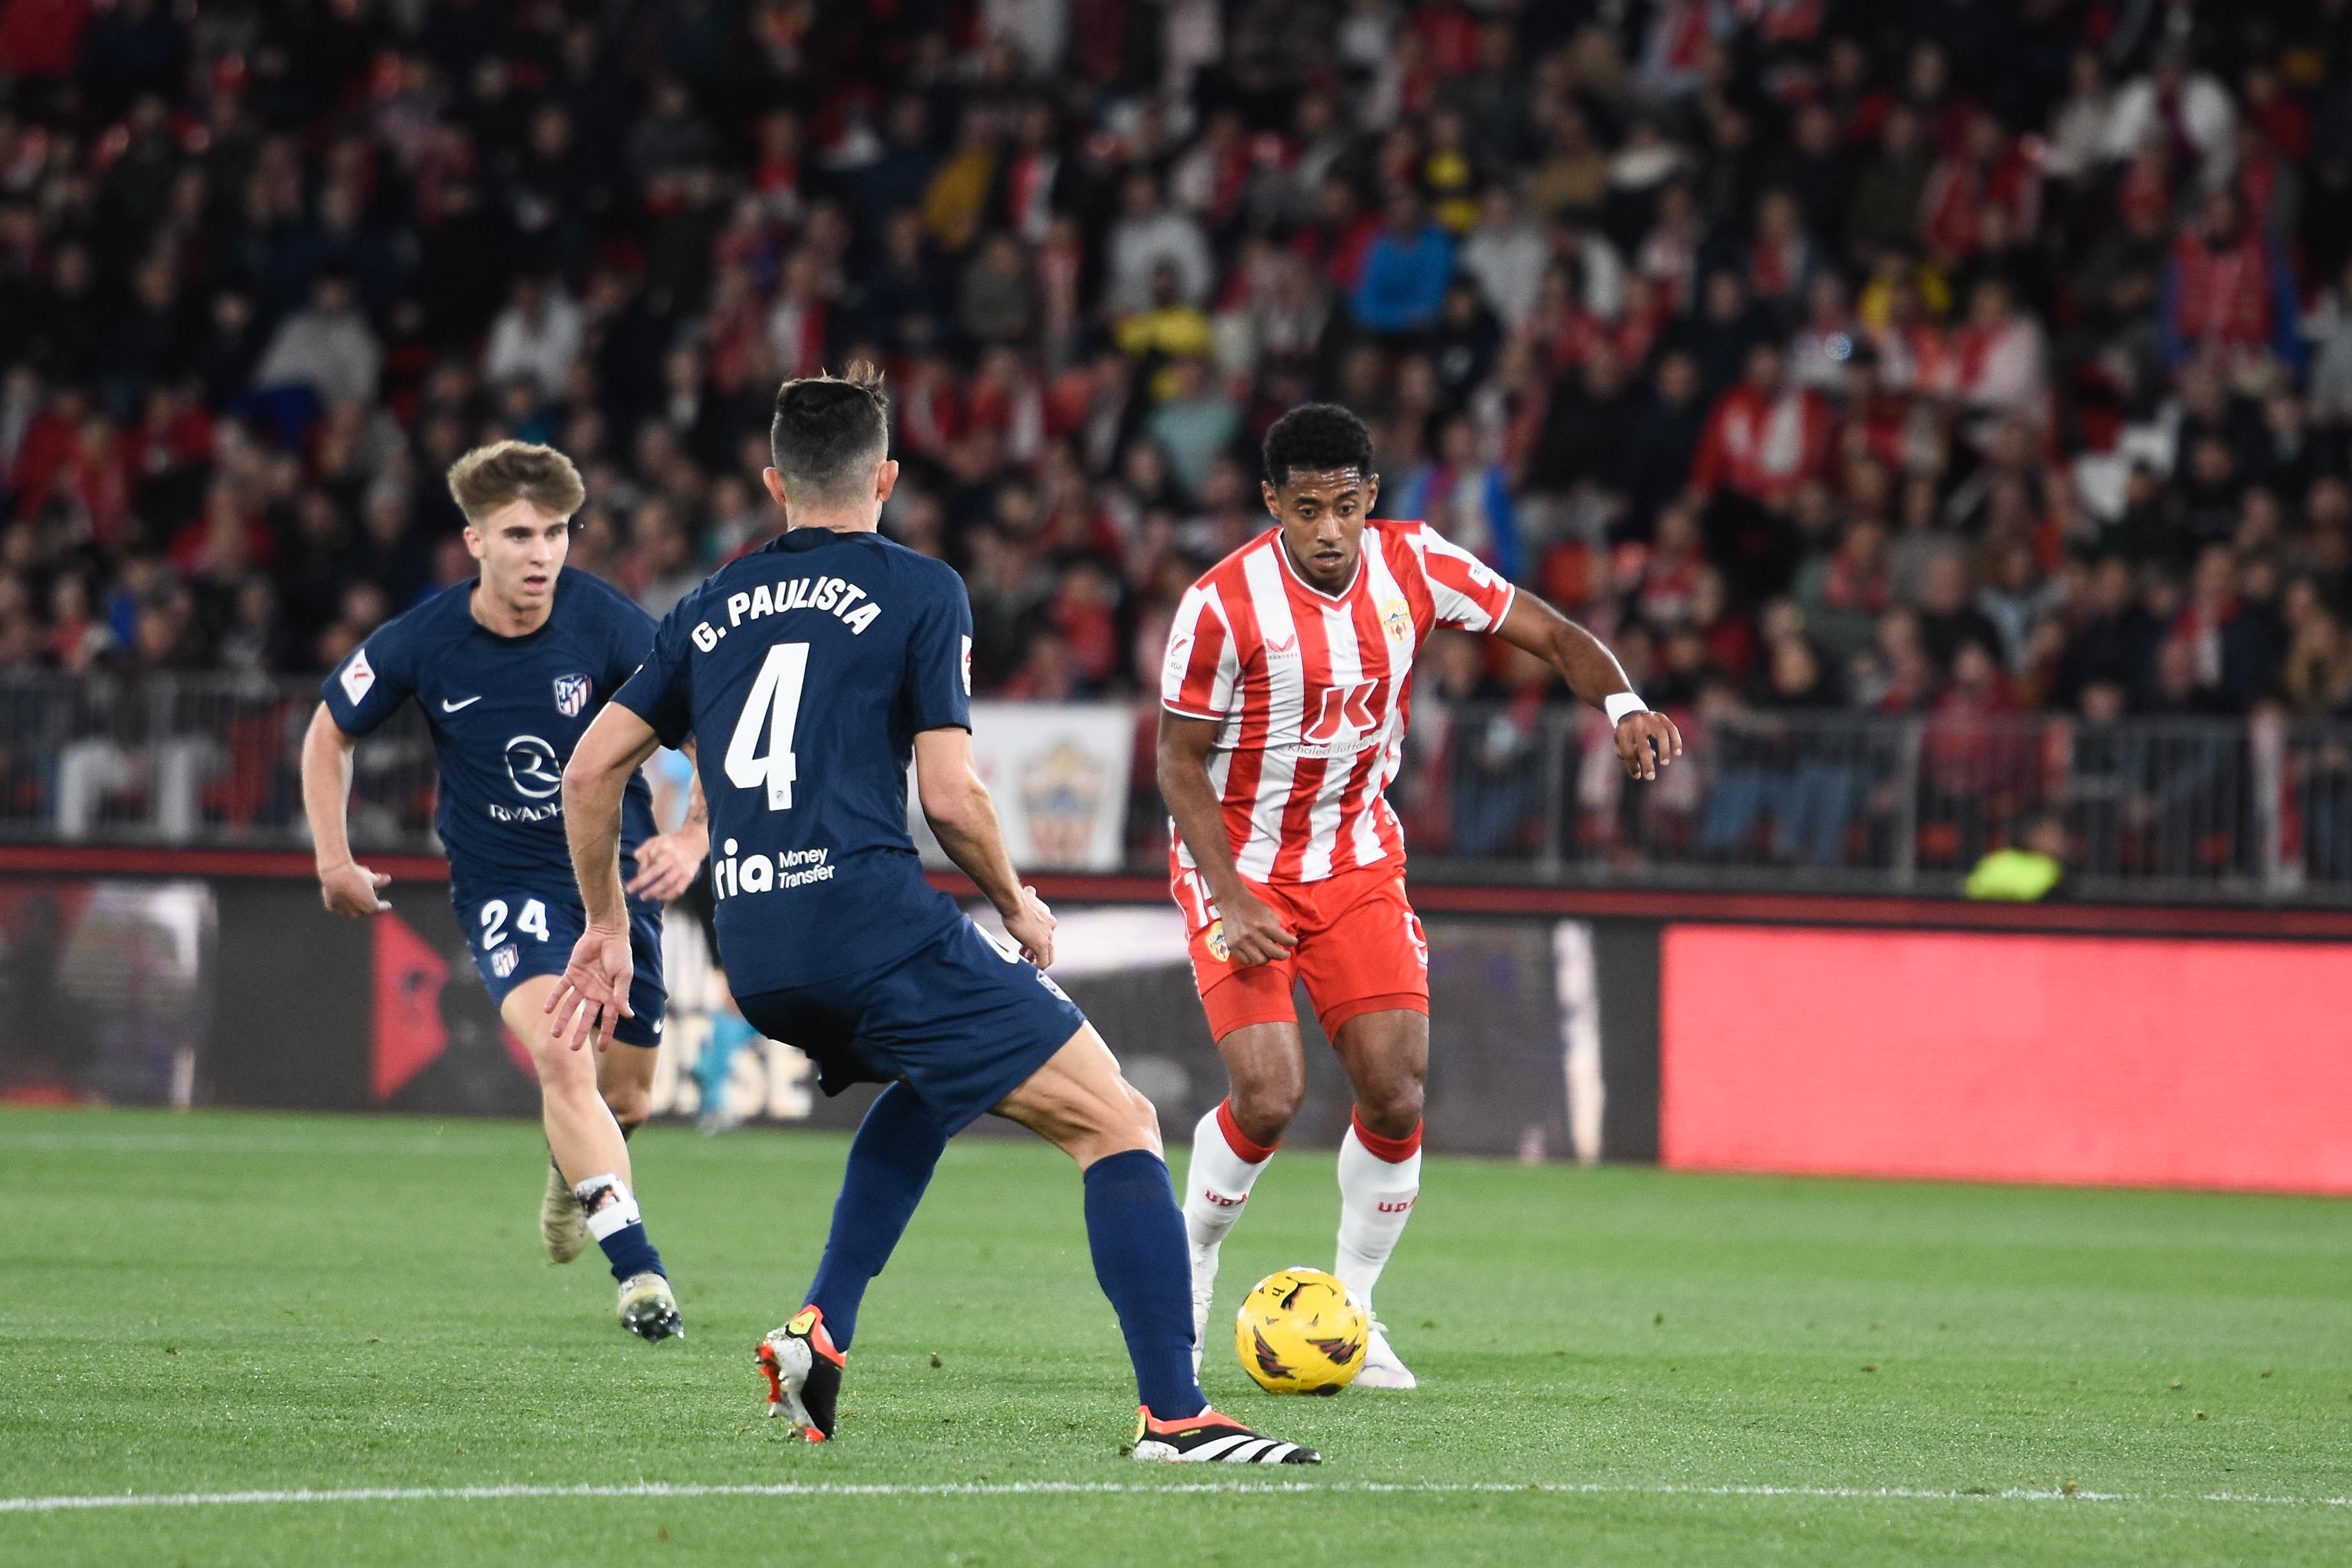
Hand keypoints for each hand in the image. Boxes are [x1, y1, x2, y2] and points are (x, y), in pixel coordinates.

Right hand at [318, 860, 390, 916]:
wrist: (336, 874)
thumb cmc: (356, 875)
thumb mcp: (371, 877)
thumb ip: (380, 882)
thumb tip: (387, 879)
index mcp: (371, 908)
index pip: (379, 908)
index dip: (384, 906)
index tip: (388, 905)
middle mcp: (357, 913)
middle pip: (365, 907)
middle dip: (368, 899)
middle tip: (371, 888)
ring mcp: (344, 911)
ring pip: (351, 908)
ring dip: (355, 901)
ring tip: (356, 888)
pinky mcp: (332, 906)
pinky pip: (339, 905)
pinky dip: (342, 900)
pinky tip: (343, 892)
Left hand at [545, 924, 634, 1052]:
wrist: (606, 932)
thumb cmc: (620, 953)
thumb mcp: (624, 976)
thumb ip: (622, 995)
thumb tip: (628, 1016)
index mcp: (611, 995)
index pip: (609, 1019)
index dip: (606, 1034)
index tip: (602, 1049)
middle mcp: (596, 993)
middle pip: (587, 1017)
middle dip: (580, 1032)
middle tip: (573, 1049)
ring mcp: (583, 984)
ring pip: (571, 1006)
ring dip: (563, 1020)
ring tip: (554, 1034)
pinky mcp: (572, 973)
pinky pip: (561, 989)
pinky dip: (554, 999)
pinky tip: (546, 1010)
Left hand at [626, 822, 707, 902]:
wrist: (695, 841)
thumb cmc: (672, 842)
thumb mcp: (656, 840)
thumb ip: (644, 849)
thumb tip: (638, 862)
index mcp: (663, 846)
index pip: (648, 858)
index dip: (641, 868)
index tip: (637, 874)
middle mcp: (673, 857)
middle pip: (655, 871)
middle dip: (642, 882)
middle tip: (630, 890)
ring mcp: (681, 868)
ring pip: (666, 882)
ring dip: (654, 892)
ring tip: (643, 897)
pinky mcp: (688, 876)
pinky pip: (678, 889)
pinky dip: (669, 896)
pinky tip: (660, 898)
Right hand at [1002, 885, 1056, 969]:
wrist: (1014, 902)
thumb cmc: (1016, 899)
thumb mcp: (1027, 897)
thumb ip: (1030, 897)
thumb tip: (1030, 890)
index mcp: (1048, 916)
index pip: (1046, 932)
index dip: (1035, 938)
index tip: (1025, 942)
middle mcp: (1051, 926)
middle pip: (1050, 946)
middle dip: (1038, 951)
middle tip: (1027, 954)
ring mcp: (1047, 937)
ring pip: (1048, 956)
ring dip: (1037, 960)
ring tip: (1025, 961)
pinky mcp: (1041, 945)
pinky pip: (1042, 962)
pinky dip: (1037, 967)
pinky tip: (1028, 968)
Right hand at [1216, 885, 1296, 967]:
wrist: (1232, 902)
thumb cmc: (1253, 907)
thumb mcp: (1269, 913)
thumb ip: (1277, 927)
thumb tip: (1285, 941)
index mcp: (1264, 925)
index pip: (1284, 940)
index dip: (1292, 942)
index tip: (1293, 942)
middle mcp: (1252, 935)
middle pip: (1273, 954)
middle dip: (1282, 955)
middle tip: (1284, 954)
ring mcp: (1241, 942)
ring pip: (1260, 960)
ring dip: (1266, 957)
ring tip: (1267, 952)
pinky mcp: (1232, 946)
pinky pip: (1246, 961)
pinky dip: (1252, 958)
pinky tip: (1254, 952)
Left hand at [1615, 711, 1682, 781]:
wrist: (1629, 712)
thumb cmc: (1625, 733)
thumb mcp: (1620, 742)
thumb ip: (1628, 754)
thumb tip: (1642, 765)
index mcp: (1622, 730)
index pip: (1628, 751)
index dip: (1632, 765)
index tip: (1637, 776)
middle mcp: (1636, 723)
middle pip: (1643, 746)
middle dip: (1647, 763)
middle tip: (1650, 777)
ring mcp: (1649, 718)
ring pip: (1661, 734)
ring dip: (1664, 750)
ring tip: (1664, 763)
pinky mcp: (1660, 716)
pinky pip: (1671, 728)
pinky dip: (1676, 741)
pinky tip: (1677, 753)